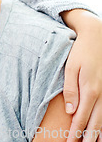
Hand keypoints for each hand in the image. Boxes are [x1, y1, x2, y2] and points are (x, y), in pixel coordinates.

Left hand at [61, 9, 101, 141]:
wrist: (97, 37)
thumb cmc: (81, 52)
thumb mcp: (71, 68)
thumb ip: (70, 90)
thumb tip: (71, 111)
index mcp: (90, 90)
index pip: (81, 118)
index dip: (75, 132)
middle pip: (96, 123)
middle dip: (87, 138)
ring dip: (98, 133)